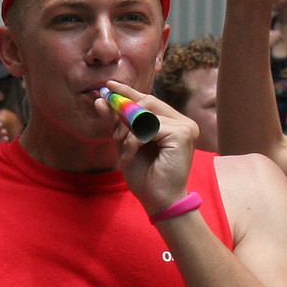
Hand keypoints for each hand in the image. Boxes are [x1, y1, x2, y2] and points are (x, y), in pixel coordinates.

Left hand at [96, 81, 197, 214]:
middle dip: (123, 114)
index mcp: (172, 123)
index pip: (148, 100)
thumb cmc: (145, 176)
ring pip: (144, 114)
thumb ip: (116, 122)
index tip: (109, 85)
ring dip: (126, 133)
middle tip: (113, 131)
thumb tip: (101, 99)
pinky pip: (147, 128)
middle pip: (146, 102)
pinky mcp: (182, 134)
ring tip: (124, 152)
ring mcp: (185, 127)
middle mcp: (183, 122)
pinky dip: (133, 142)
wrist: (158, 201)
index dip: (128, 92)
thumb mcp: (125, 144)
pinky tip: (131, 157)